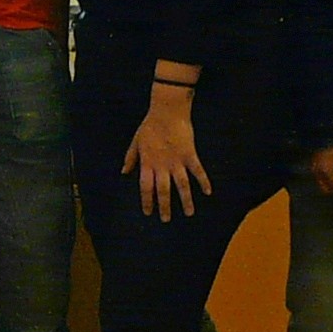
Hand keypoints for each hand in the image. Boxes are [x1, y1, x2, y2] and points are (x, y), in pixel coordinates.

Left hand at [122, 101, 210, 221]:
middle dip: (165, 207)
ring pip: (181, 186)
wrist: (167, 111)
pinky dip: (204, 181)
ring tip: (189, 213)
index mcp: (147, 163)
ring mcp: (177, 161)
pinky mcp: (190, 154)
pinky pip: (198, 171)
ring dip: (186, 200)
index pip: (145, 187)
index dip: (147, 201)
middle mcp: (162, 166)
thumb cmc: (150, 125)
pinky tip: (208, 192)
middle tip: (166, 220)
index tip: (148, 212)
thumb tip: (124, 172)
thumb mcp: (136, 141)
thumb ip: (130, 158)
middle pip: (163, 191)